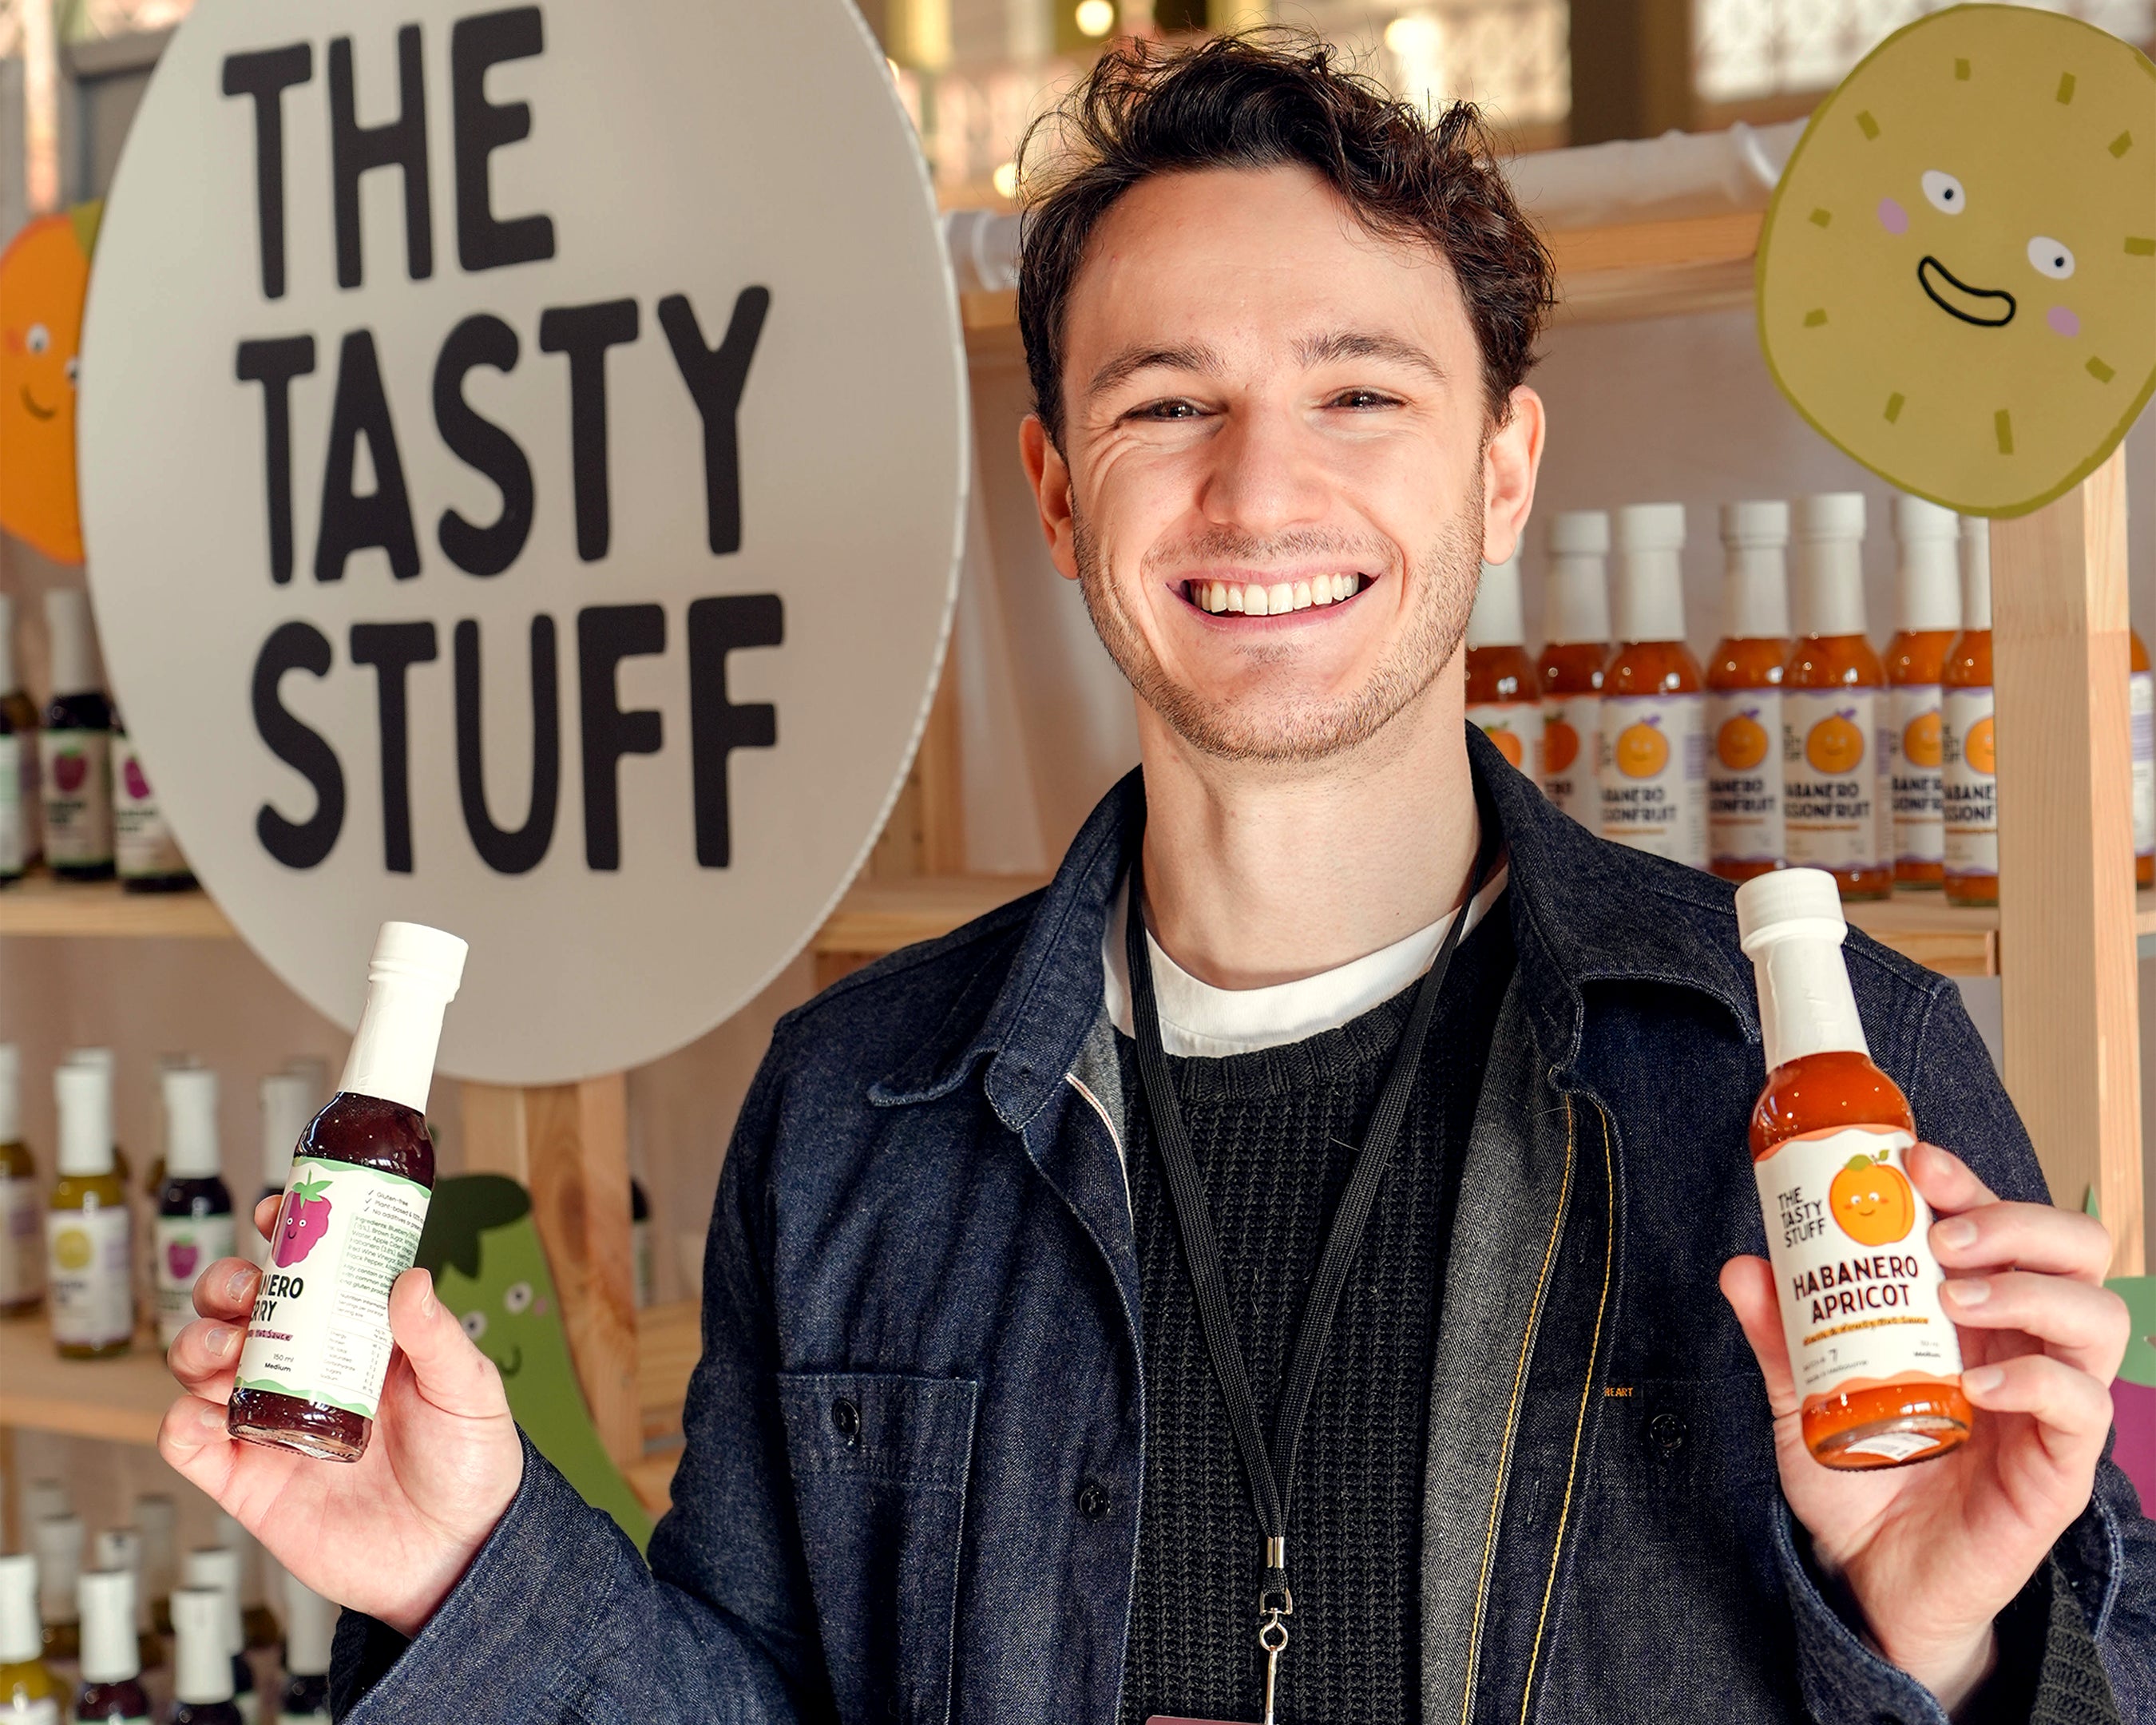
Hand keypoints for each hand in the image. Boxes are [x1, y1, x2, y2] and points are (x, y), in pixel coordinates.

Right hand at [159, 1195, 523, 1636]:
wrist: (455, 1559)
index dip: (285, 1237)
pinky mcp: (246, 1480)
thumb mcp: (470, 1390)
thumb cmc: (471, 1468)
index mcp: (358, 1338)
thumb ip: (438, 1338)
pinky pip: (188, 1441)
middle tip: (248, 1293)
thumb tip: (409, 1280)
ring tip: (229, 1350)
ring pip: (200, 1364)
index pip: (309, 1274)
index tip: (277, 1215)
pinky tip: (212, 1414)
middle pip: (239, 1310)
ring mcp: (271, 1422)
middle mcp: (306, 1371)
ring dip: (196, 1343)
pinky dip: (181, 1419)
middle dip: (225, 1286)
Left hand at [1721, 1142, 2127, 1714]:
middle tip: (1943, 1237)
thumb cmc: (1858, 1474)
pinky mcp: (2059, 1468)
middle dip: (2014, 1221)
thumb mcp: (1802, 1396)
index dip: (1969, 1182)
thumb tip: (1743, 1266)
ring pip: (2098, 1316)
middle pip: (2075, 1250)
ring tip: (1956, 1298)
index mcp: (1973, 1313)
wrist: (1870, 1575)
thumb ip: (1779, 1335)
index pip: (2002, 1224)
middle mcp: (2023, 1345)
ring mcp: (2050, 1404)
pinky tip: (1979, 1385)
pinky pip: (2082, 1406)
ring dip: (2028, 1289)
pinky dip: (2036, 1382)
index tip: (1915, 1161)